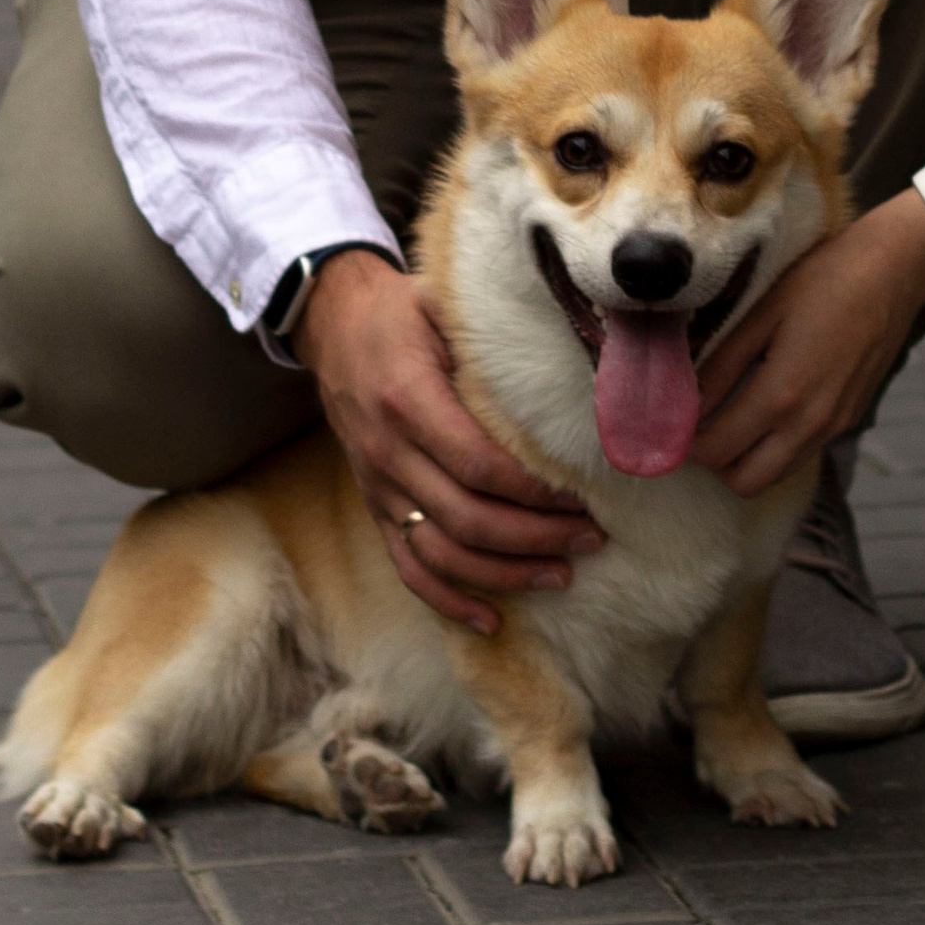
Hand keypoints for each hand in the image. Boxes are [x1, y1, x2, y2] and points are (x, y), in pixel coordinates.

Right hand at [295, 249, 605, 630]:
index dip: (531, 489)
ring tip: (561, 576)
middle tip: (591, 538)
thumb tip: (567, 344)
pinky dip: (448, 600)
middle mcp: (388, 452)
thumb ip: (489, 333)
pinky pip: (408, 567)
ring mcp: (379, 487)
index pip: (476, 464)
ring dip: (504, 575)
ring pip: (441, 553)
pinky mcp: (376, 507)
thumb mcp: (441, 304)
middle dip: (534, 538)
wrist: (333, 324)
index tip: (580, 495)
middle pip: (466, 518)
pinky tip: (491, 621)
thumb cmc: (401, 312)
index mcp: (408, 399)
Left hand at [690, 195, 924, 496]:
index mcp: (783, 394)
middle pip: (745, 481)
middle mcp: (811, 423)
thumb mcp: (762, 313)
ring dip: (745, 459)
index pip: (716, 449)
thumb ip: (721, 364)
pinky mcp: (849, 419)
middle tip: (697, 425)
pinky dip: (774, 447)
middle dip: (713, 461)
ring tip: (727, 417)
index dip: (684, 443)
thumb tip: (684, 403)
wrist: (894, 270)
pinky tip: (765, 407)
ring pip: (775, 475)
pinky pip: (800, 454)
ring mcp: (834, 425)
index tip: (669, 421)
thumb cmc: (825, 279)